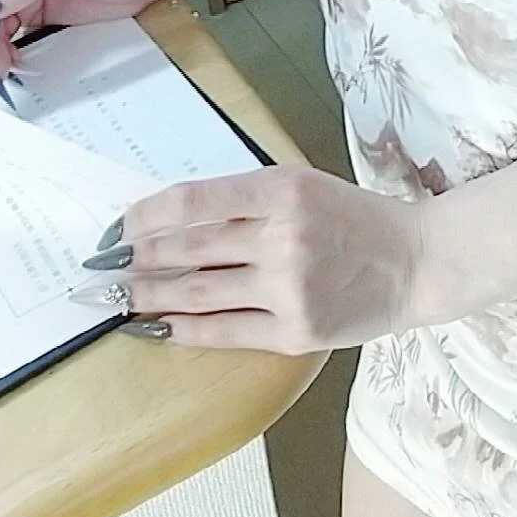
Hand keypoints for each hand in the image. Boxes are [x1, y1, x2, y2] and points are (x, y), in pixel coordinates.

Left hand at [84, 166, 428, 352]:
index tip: (118, 225)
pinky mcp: (295, 331)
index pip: (194, 201)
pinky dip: (182, 330)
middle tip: (103, 265)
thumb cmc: (353, 217)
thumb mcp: (303, 184)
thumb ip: (246, 197)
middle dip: (135, 258)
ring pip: (198, 292)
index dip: (145, 215)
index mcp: (283, 189)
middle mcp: (283, 236)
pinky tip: (157, 327)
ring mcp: (289, 288)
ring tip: (120, 297)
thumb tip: (172, 216)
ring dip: (149, 295)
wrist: (414, 262)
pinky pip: (224, 331)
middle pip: (188, 249)